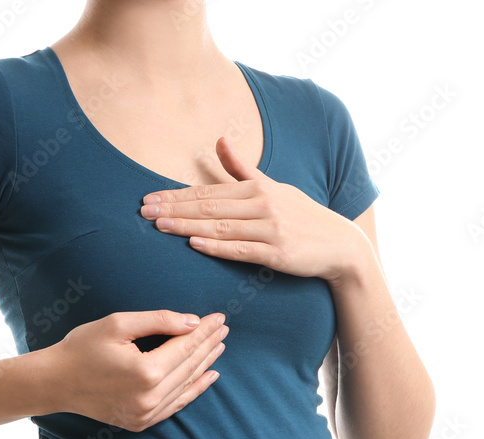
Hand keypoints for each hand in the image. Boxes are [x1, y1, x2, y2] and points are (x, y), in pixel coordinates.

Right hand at [49, 310, 228, 430]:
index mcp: (146, 372)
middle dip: (208, 344)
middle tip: (224, 328)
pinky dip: (194, 389)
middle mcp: (150, 397)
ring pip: (187, 386)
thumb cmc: (82, 348)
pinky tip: (208, 376)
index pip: (185, 346)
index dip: (204, 330)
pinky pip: (176, 405)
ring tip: (219, 347)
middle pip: (190, 366)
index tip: (219, 317)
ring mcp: (146, 414)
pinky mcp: (141, 422)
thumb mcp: (118, 324)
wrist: (55, 383)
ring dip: (205, 364)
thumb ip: (159, 321)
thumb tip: (193, 322)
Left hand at [139, 136, 366, 283]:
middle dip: (173, 209)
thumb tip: (219, 140)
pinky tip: (194, 243)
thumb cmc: (302, 216)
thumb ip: (242, 168)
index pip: (207, 192)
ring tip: (159, 226)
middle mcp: (262, 205)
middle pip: (209, 207)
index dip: (176, 195)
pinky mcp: (277, 253)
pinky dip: (217, 246)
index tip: (148, 198)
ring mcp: (270, 229)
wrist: (340, 245)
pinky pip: (241, 250)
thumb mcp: (273, 186)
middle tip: (143, 211)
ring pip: (221, 227)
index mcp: (257, 188)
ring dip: (187, 226)